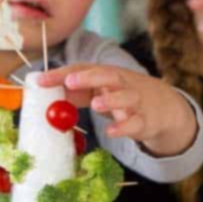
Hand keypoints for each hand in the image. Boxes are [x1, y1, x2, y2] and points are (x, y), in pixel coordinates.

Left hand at [39, 64, 197, 156]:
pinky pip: (135, 123)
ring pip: (126, 97)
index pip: (82, 70)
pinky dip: (123, 127)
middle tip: (70, 82)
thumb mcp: (97, 91)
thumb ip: (73, 93)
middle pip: (108, 76)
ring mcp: (135, 102)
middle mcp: (121, 84)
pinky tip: (111, 131)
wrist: (162, 108)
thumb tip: (43, 94)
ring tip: (95, 105)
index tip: (40, 80)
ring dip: (111, 100)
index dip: (61, 74)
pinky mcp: (144, 121)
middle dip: (89, 77)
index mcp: (105, 75)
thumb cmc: (120, 96)